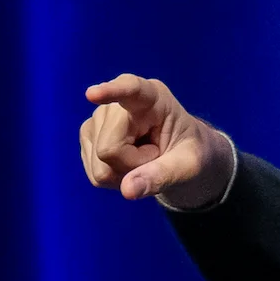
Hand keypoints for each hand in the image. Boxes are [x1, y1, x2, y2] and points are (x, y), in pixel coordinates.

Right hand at [80, 74, 234, 208]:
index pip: (129, 89)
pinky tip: (130, 165)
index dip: (110, 92)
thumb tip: (127, 191)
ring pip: (99, 164)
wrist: (182, 155)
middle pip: (108, 149)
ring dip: (125, 174)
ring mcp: (98, 119)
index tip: (92, 95)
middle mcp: (117, 103)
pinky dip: (116, 179)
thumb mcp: (188, 166)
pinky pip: (95, 173)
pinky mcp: (89, 136)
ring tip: (145, 159)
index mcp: (152, 97)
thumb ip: (161, 175)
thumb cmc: (190, 152)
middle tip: (156, 157)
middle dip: (133, 165)